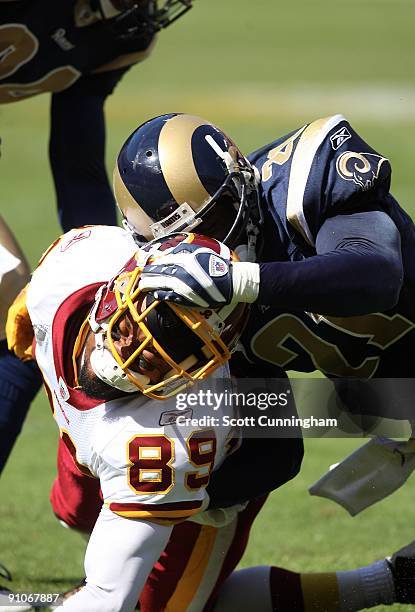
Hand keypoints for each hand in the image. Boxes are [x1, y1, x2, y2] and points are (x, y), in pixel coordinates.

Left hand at [139, 244, 259, 307]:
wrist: (230, 283)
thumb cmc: (217, 267)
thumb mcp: (201, 252)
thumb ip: (186, 251)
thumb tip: (172, 252)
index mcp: (185, 259)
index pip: (163, 260)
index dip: (154, 263)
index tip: (148, 265)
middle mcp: (181, 271)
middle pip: (158, 272)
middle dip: (148, 274)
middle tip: (142, 275)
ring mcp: (182, 285)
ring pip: (160, 284)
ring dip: (150, 284)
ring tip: (143, 285)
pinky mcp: (185, 297)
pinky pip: (168, 296)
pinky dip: (160, 295)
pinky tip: (155, 294)